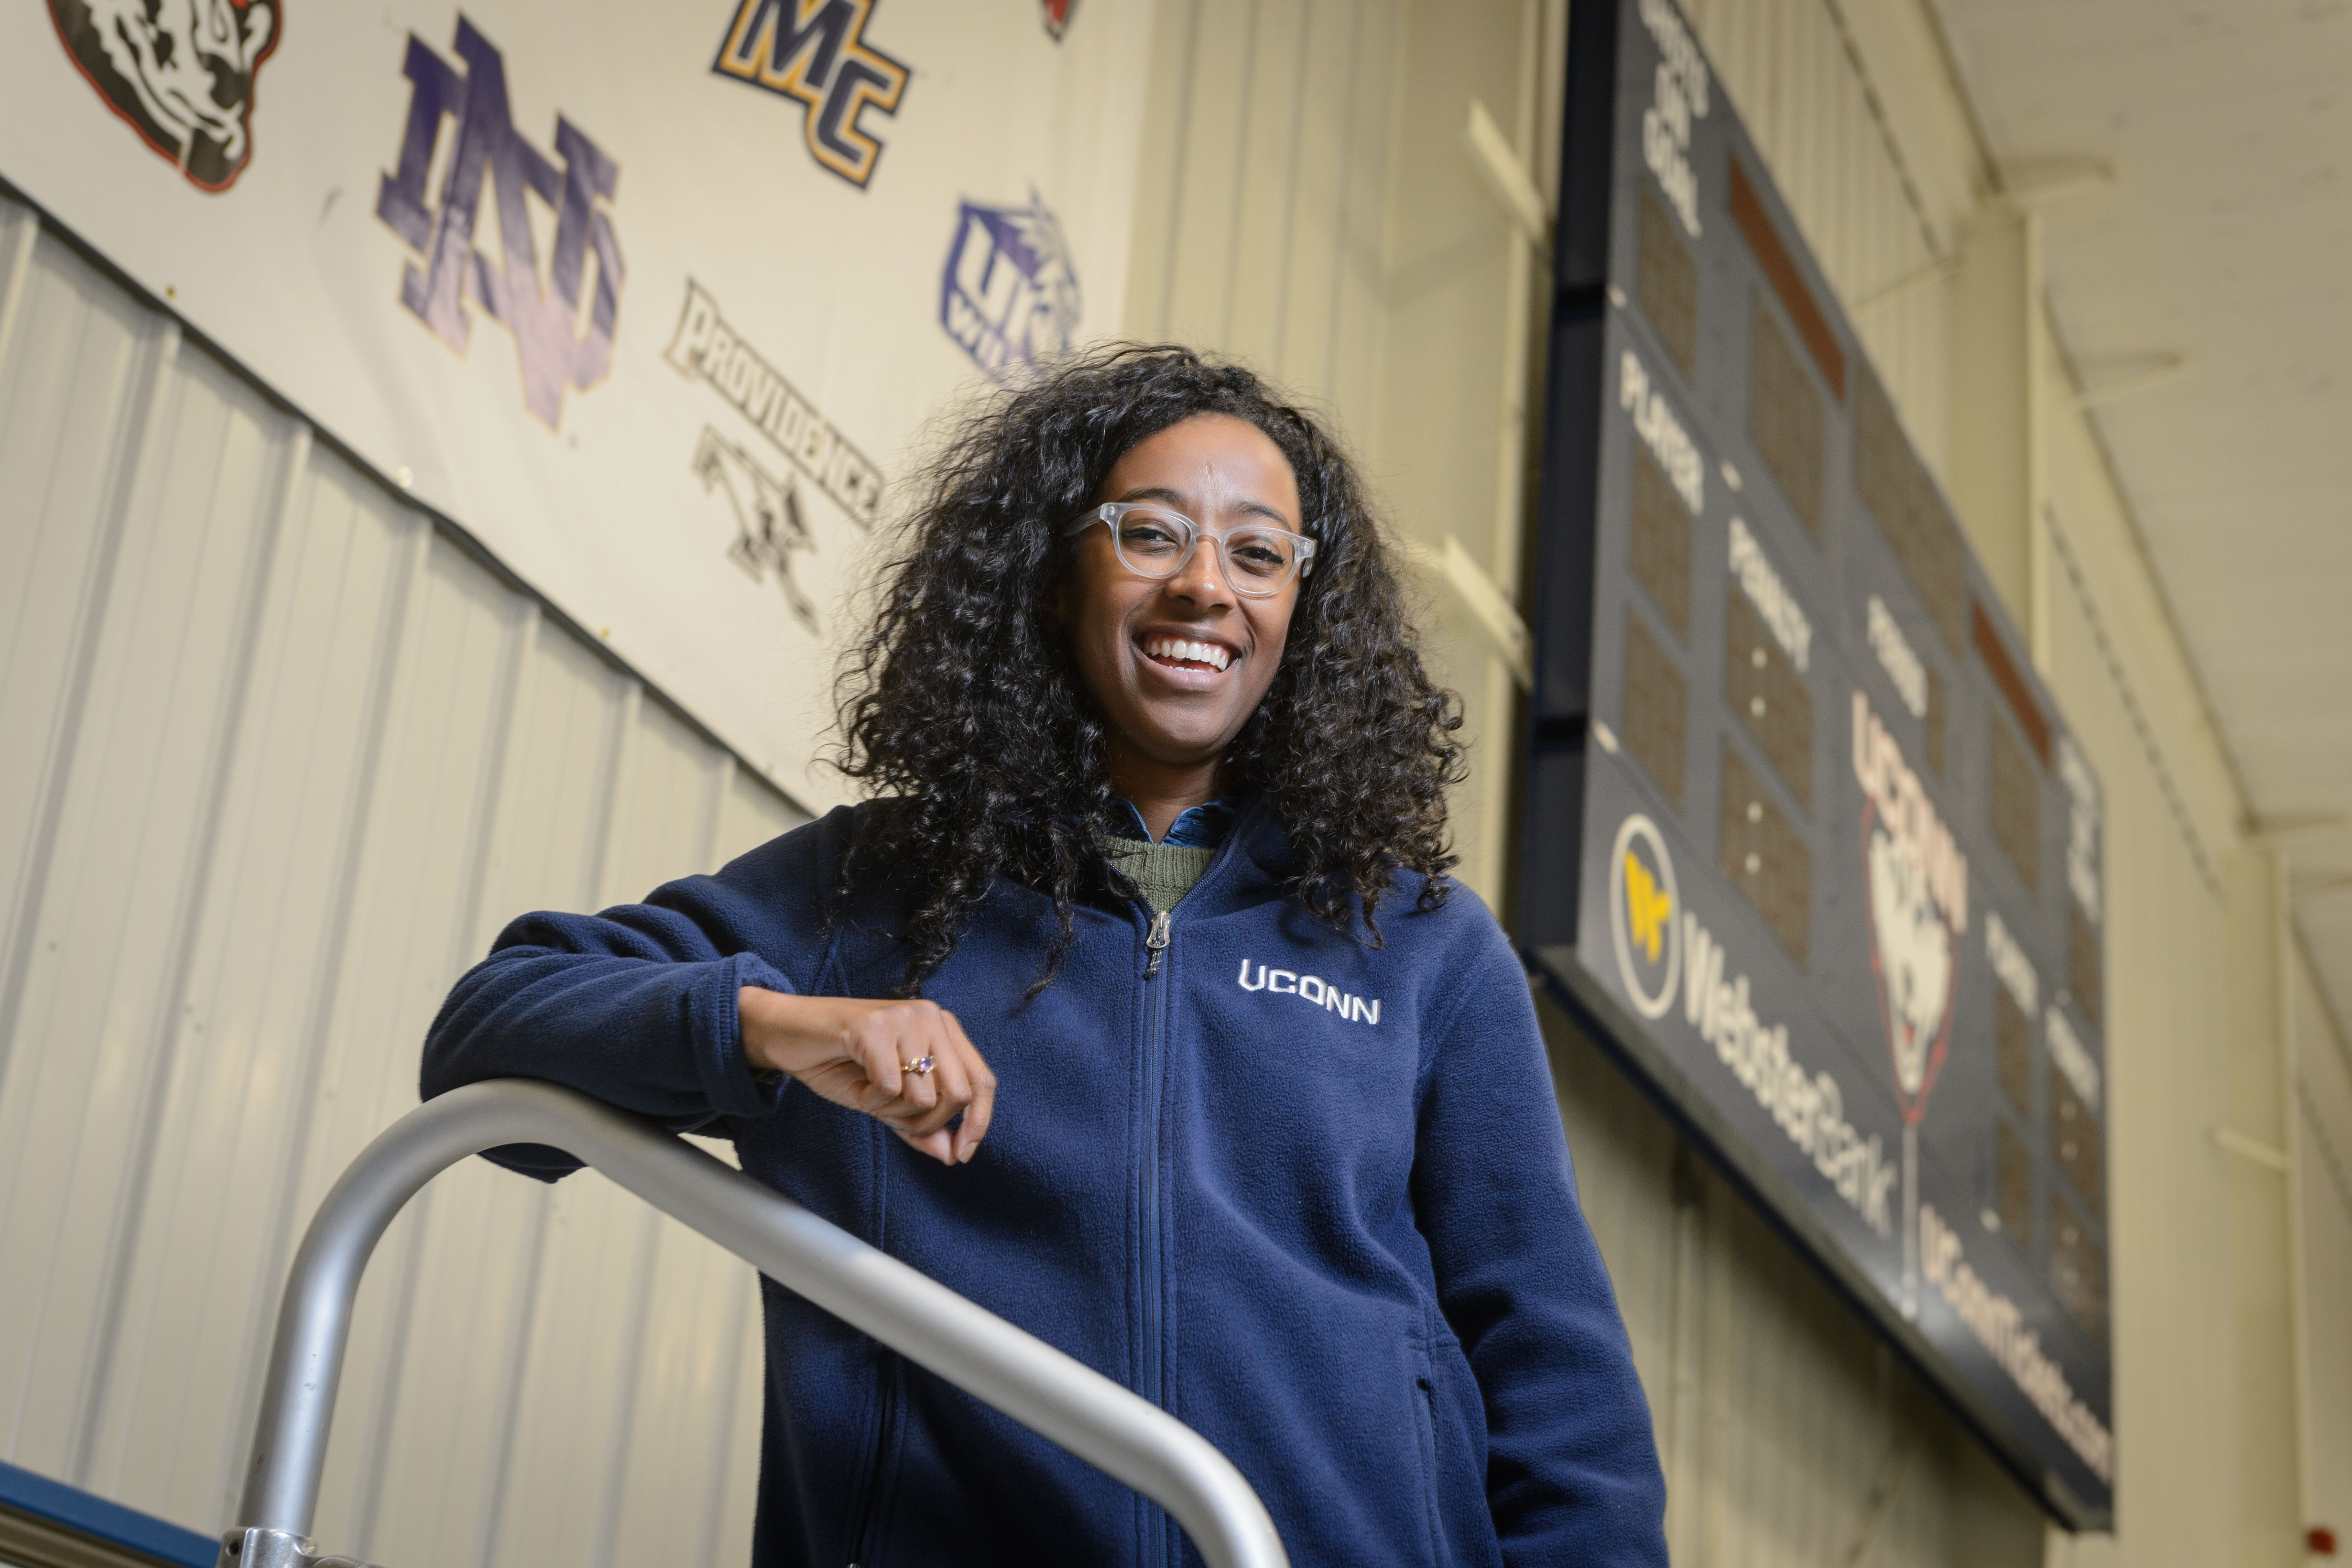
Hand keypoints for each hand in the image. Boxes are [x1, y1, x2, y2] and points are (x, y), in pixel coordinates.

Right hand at [737, 988, 994, 1164]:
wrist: (786, 1034)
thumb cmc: (840, 1063)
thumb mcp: (888, 1101)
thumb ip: (922, 1124)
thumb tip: (953, 1154)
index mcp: (943, 1029)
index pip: (982, 1081)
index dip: (978, 1124)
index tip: (961, 1156)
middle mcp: (931, 1017)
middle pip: (958, 1094)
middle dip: (927, 1122)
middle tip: (892, 1117)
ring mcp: (905, 1018)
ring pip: (923, 1096)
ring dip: (891, 1110)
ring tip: (868, 1090)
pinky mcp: (874, 1026)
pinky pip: (889, 1087)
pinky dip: (870, 1098)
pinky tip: (856, 1082)